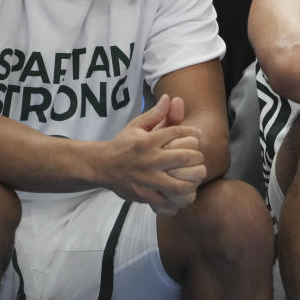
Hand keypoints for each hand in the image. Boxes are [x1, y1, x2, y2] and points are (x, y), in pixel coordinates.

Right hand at [99, 95, 205, 215]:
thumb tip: (170, 97)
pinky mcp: (144, 196)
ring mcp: (147, 180)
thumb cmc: (122, 144)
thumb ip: (155, 114)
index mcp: (148, 142)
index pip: (178, 134)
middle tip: (199, 158)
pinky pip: (168, 202)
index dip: (193, 133)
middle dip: (197, 157)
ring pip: (179, 184)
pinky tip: (186, 193)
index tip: (199, 135)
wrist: (100, 166)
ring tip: (196, 176)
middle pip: (184, 158)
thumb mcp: (136, 126)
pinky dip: (180, 199)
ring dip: (193, 180)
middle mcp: (149, 160)